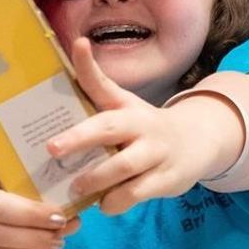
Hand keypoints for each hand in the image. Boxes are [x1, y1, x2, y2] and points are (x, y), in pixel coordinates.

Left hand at [48, 39, 227, 214]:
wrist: (195, 142)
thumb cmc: (143, 125)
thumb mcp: (121, 105)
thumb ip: (93, 85)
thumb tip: (75, 46)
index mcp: (125, 106)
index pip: (104, 83)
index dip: (88, 65)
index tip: (79, 45)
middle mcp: (141, 125)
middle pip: (110, 128)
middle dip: (79, 138)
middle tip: (52, 148)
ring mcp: (156, 152)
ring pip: (124, 166)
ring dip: (96, 179)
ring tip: (75, 187)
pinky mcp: (166, 179)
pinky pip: (136, 193)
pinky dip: (116, 201)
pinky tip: (104, 203)